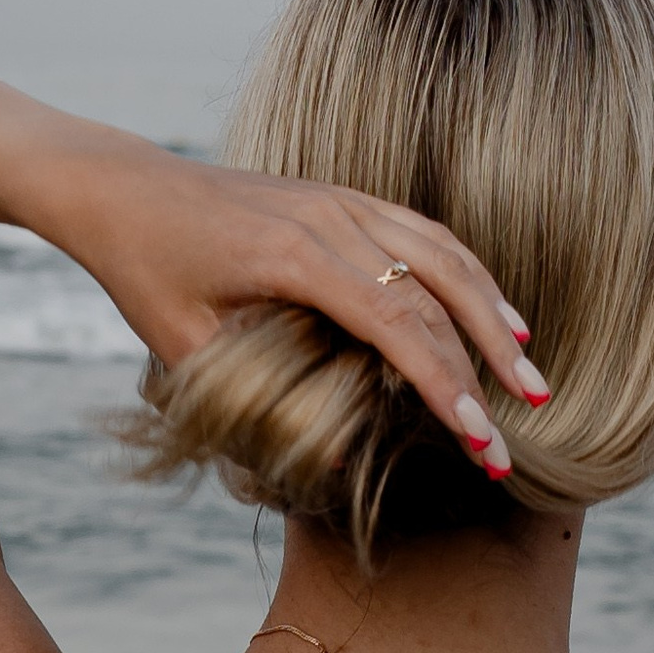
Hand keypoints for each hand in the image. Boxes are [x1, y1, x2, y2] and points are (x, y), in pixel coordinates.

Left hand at [67, 148, 550, 476]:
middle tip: (526, 420)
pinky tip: (495, 316)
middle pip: (435, 291)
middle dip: (485, 362)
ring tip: (529, 373)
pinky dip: (468, 275)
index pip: (396, 323)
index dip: (444, 383)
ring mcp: (343, 202)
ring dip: (493, 313)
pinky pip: (424, 235)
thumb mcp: (184, 348)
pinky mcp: (345, 198)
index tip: (476, 439)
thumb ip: (256, 400)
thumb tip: (336, 463)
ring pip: (443, 255)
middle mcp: (331, 219)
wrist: (124, 189)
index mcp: (292, 256)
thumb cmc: (146, 271)